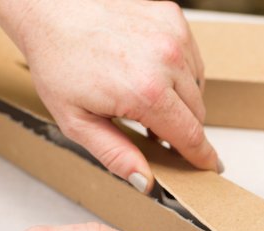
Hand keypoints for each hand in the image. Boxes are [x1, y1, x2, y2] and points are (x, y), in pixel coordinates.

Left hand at [0, 0, 220, 192]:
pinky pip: (192, 60)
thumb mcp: (78, 121)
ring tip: (148, 96)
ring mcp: (173, 37)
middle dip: (182, 128)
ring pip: (197, 88)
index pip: (191, 135)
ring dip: (181, 100)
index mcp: (146, 91)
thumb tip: (146, 181)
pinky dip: (179, 72)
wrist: (51, 11)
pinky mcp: (174, 20)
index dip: (202, 156)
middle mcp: (167, 61)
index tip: (212, 166)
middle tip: (156, 130)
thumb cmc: (60, 61)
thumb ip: (116, 154)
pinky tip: (153, 71)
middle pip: (197, 113)